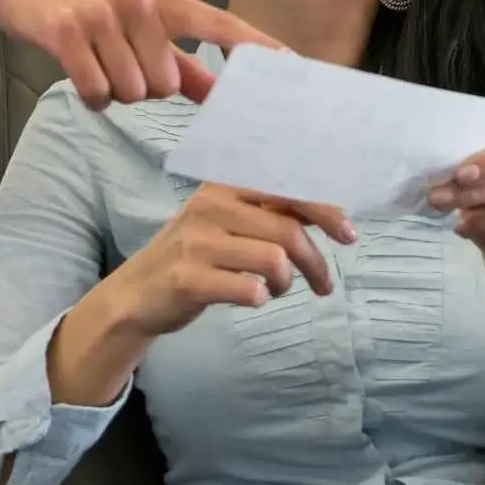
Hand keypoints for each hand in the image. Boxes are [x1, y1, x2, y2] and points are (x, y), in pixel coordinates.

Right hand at [0, 0, 275, 109]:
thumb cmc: (87, 3)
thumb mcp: (138, 21)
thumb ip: (180, 57)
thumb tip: (217, 90)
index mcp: (165, 0)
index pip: (222, 25)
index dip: (257, 47)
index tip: (292, 66)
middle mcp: (141, 3)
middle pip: (166, 84)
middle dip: (144, 89)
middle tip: (118, 64)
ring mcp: (105, 16)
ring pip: (132, 92)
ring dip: (113, 92)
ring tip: (96, 64)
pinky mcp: (69, 33)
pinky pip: (97, 92)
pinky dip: (90, 96)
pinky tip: (79, 73)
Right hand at [107, 184, 357, 337]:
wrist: (136, 293)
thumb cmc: (194, 254)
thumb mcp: (227, 222)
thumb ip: (269, 213)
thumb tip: (329, 211)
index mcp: (224, 186)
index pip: (286, 188)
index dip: (325, 210)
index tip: (348, 235)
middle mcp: (210, 205)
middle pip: (287, 230)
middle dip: (315, 262)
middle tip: (324, 285)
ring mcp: (197, 242)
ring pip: (274, 259)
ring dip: (287, 282)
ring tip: (277, 290)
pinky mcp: (188, 277)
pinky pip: (247, 289)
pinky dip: (260, 297)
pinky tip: (254, 298)